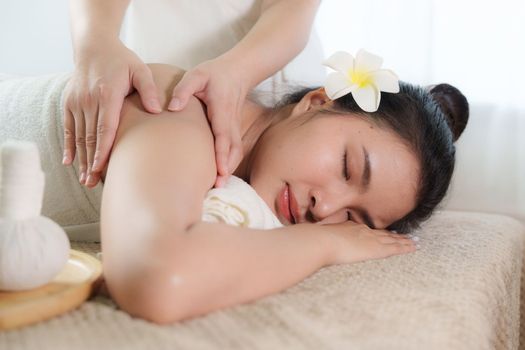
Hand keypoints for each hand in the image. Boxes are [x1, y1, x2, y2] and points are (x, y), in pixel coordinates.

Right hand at [62, 40, 161, 187]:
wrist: (94, 46)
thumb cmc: (121, 60)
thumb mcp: (139, 69)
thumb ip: (149, 89)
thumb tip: (158, 110)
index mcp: (107, 94)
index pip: (105, 128)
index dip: (103, 150)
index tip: (101, 168)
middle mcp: (88, 100)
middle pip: (90, 138)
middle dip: (91, 162)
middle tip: (93, 183)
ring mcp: (76, 102)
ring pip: (79, 136)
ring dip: (81, 159)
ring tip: (85, 180)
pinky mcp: (69, 103)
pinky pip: (69, 128)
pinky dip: (69, 146)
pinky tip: (69, 162)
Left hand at [168, 56, 246, 187]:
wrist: (238, 71)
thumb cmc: (214, 73)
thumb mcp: (197, 75)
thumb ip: (184, 90)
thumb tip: (172, 108)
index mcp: (221, 109)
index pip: (223, 134)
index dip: (222, 153)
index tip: (220, 170)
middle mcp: (230, 121)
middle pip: (232, 149)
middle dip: (227, 168)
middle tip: (218, 186)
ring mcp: (234, 126)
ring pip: (236, 151)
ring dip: (229, 168)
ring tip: (219, 186)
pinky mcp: (233, 130)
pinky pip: (234, 150)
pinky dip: (229, 163)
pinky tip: (221, 175)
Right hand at [324, 221, 416, 264]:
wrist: (322, 241)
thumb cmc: (317, 241)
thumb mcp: (321, 237)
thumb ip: (324, 239)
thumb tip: (316, 240)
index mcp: (351, 227)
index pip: (368, 231)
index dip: (378, 232)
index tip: (385, 233)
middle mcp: (363, 231)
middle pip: (383, 233)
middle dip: (395, 235)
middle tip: (407, 236)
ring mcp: (371, 239)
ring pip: (392, 239)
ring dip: (404, 240)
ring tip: (415, 241)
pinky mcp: (376, 249)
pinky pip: (396, 247)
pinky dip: (406, 247)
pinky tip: (414, 247)